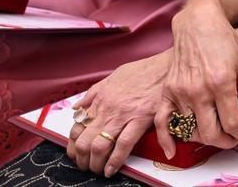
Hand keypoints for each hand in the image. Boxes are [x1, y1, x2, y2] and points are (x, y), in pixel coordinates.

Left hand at [67, 52, 170, 176]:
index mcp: (99, 100)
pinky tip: (112, 169)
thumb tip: (77, 108)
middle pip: (84, 142)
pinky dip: (115, 161)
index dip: (73, 146)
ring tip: (98, 170)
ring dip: (95, 164)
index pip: (76, 128)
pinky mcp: (141, 119)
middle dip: (81, 159)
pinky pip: (124, 145)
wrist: (164, 66)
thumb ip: (93, 93)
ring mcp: (123, 115)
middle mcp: (107, 109)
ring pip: (99, 146)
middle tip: (85, 166)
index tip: (76, 153)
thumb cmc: (141, 71)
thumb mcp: (111, 77)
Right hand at [154, 0, 237, 155]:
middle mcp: (198, 90)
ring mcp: (180, 92)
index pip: (233, 122)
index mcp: (221, 83)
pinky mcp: (167, 91)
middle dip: (226, 141)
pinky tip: (173, 150)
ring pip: (190, 131)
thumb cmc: (222, 41)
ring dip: (204, 138)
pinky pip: (162, 122)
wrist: (198, 23)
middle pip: (211, 133)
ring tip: (217, 132)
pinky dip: (166, 139)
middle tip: (235, 137)